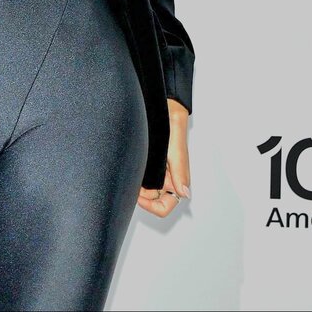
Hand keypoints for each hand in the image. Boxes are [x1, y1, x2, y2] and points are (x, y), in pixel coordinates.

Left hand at [137, 98, 190, 215]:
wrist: (164, 105)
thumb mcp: (176, 146)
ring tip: (127, 177)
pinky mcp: (149, 161)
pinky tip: (128, 172)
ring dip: (136, 189)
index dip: (153, 206)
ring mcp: (158, 170)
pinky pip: (141, 177)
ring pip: (146, 190)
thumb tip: (184, 192)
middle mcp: (167, 177)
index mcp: (177, 178)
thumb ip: (180, 168)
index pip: (166, 205)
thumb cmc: (172, 123)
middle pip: (153, 201)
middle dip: (141, 199)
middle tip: (130, 186)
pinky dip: (134, 179)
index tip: (139, 196)